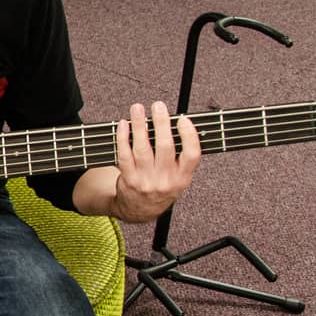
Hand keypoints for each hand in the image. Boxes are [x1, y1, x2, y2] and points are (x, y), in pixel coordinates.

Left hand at [111, 101, 199, 222]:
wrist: (141, 210)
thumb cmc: (163, 186)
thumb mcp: (179, 177)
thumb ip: (181, 156)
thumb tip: (177, 123)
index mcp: (183, 177)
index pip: (192, 155)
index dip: (189, 135)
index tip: (183, 119)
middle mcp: (166, 180)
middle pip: (165, 147)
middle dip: (161, 123)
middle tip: (158, 105)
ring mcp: (146, 180)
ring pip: (142, 148)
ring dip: (139, 125)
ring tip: (138, 109)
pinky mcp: (129, 179)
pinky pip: (124, 155)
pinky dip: (123, 137)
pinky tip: (124, 125)